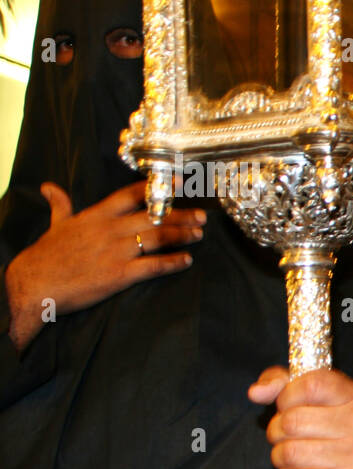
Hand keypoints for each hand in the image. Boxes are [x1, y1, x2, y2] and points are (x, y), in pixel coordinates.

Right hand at [4, 181, 204, 351]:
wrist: (34, 284)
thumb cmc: (44, 256)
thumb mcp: (55, 225)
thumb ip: (60, 206)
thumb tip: (50, 188)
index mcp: (96, 216)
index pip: (130, 195)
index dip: (156, 188)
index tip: (178, 184)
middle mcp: (110, 230)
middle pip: (153, 216)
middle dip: (181, 215)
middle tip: (202, 216)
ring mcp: (116, 252)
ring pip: (157, 238)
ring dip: (182, 235)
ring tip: (198, 234)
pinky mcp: (119, 274)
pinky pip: (153, 266)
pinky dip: (172, 263)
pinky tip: (186, 261)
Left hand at [249, 366, 352, 468]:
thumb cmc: (329, 433)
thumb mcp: (312, 398)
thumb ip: (281, 383)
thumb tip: (256, 393)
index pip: (310, 385)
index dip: (287, 396)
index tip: (288, 406)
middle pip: (292, 422)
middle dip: (276, 432)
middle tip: (285, 437)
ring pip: (290, 453)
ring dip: (280, 458)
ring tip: (292, 457)